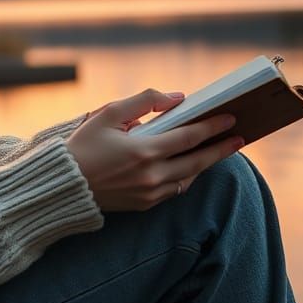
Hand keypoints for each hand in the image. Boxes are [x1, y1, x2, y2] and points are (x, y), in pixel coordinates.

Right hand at [66, 88, 243, 211]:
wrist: (63, 185)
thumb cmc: (83, 145)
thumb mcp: (108, 113)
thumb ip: (144, 102)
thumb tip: (177, 98)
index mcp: (144, 151)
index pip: (189, 137)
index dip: (213, 127)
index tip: (231, 118)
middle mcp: (151, 176)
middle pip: (198, 161)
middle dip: (221, 148)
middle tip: (239, 138)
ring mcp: (149, 193)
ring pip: (188, 178)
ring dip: (205, 164)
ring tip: (218, 150)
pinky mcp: (143, 205)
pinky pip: (174, 191)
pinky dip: (186, 177)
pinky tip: (192, 166)